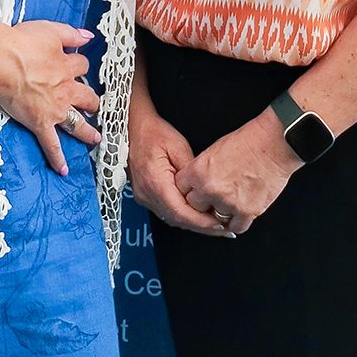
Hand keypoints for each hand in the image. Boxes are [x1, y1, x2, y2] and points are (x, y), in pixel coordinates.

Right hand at [0, 21, 101, 175]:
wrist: (4, 63)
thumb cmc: (22, 44)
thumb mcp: (51, 30)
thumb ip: (72, 34)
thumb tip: (89, 36)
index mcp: (68, 67)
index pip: (82, 66)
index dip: (79, 66)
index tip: (76, 66)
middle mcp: (66, 90)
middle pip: (87, 97)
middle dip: (92, 101)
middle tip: (95, 106)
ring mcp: (55, 110)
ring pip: (78, 123)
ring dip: (88, 131)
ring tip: (96, 138)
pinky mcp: (41, 124)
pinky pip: (52, 145)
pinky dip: (58, 158)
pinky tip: (64, 169)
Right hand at [128, 75, 226, 236]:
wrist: (132, 127)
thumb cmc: (154, 132)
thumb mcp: (178, 146)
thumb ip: (192, 171)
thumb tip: (205, 190)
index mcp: (155, 183)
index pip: (181, 212)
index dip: (202, 222)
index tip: (220, 225)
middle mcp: (147, 195)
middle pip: (177, 220)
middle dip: (201, 227)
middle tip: (224, 229)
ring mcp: (144, 197)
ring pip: (171, 218)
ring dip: (193, 223)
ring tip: (215, 224)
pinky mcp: (145, 195)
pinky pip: (166, 211)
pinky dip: (183, 215)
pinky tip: (197, 214)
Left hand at [175, 110, 301, 236]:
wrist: (274, 143)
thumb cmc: (248, 141)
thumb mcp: (214, 149)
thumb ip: (201, 169)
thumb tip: (197, 182)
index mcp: (198, 171)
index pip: (180, 188)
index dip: (187, 189)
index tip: (193, 190)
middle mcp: (210, 189)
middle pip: (194, 206)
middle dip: (201, 202)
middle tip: (211, 196)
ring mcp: (228, 202)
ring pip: (214, 218)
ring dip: (220, 212)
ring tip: (229, 201)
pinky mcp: (247, 211)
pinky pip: (236, 227)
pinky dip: (238, 222)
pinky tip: (240, 212)